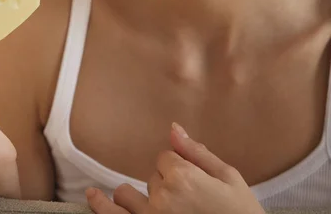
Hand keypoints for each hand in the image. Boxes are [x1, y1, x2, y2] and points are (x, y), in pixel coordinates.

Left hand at [86, 123, 265, 213]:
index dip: (179, 167)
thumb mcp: (228, 177)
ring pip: (127, 195)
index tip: (193, 181)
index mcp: (183, 177)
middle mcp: (161, 197)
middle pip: (151, 177)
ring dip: (137, 197)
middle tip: (188, 201)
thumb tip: (174, 127)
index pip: (165, 157)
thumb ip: (196, 152)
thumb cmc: (240, 213)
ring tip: (154, 204)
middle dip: (165, 183)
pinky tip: (92, 195)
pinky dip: (101, 207)